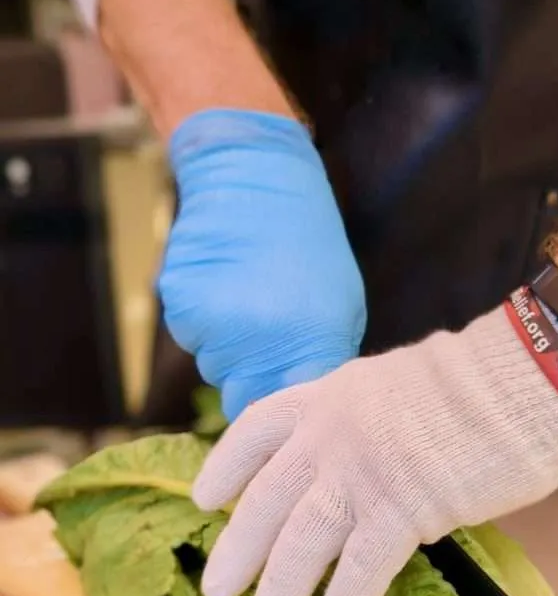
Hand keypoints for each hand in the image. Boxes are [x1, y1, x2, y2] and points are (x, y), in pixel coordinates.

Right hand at [158, 109, 366, 420]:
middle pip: (241, 398)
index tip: (277, 408)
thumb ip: (317, 363)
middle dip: (251, 377)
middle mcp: (259, 342)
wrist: (254, 176)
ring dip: (227, 344)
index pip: (284, 417)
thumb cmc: (308, 247)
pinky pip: (190, 334)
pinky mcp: (179, 302)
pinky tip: (221, 280)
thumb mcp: (339, 308)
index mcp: (311, 344)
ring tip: (248, 294)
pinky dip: (202, 317)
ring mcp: (215, 323)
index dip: (277, 420)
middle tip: (266, 327)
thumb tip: (296, 408)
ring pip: (213, 365)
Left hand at [192, 306, 557, 595]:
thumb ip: (358, 421)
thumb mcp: (391, 385)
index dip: (225, 467)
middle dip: (238, 549)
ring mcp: (359, 473)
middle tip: (216, 589)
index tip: (204, 499)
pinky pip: (360, 568)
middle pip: (266, 500)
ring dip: (279, 591)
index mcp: (324, 395)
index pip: (254, 430)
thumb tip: (349, 461)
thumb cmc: (472, 381)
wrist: (519, 379)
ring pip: (301, 543)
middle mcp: (328, 435)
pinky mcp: (402, 510)